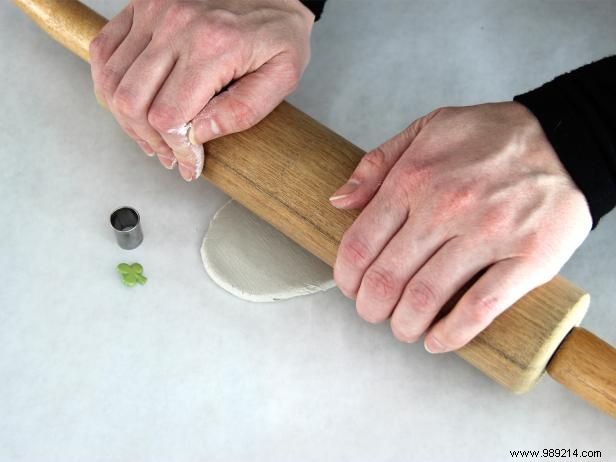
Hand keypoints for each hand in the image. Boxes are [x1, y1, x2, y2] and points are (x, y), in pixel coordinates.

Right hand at [90, 0, 313, 180]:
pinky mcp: (141, 5)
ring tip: (151, 135)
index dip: (176, 150)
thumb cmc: (278, 33)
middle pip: (132, 103)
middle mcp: (176, 25)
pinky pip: (104, 50)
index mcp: (213, 46)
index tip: (189, 164)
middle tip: (169, 155)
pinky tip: (130, 101)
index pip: (169, 117)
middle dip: (149, 141)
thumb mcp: (282, 76)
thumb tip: (198, 135)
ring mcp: (153, 12)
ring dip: (126, 119)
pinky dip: (109, 83)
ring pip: (112, 82)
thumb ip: (244, 110)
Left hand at [330, 102, 591, 352]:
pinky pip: (480, 308)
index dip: (347, 276)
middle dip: (371, 306)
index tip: (349, 288)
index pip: (360, 243)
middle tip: (373, 313)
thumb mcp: (427, 129)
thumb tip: (339, 201)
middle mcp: (445, 208)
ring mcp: (487, 235)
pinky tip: (437, 341)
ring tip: (403, 328)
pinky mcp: (528, 258)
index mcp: (414, 180)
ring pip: (426, 297)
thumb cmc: (493, 136)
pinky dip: (451, 333)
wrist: (567, 138)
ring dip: (405, 324)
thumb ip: (377, 164)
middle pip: (387, 277)